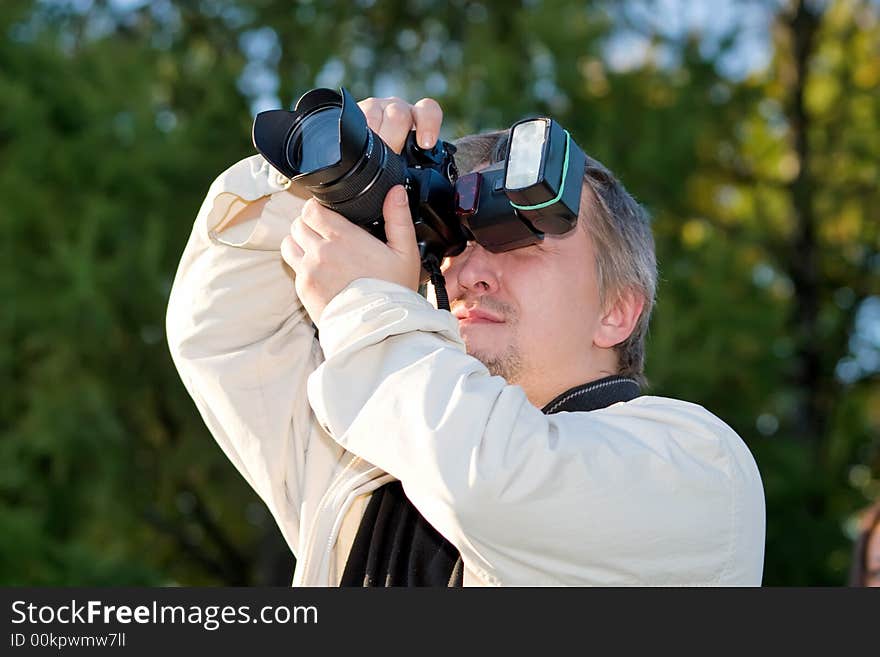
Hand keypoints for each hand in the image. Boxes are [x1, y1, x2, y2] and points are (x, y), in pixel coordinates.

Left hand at [280, 95, 443, 322]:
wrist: (380, 330)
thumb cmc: (394, 292)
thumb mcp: (405, 252)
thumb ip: (398, 218)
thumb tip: (396, 191)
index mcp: (342, 237)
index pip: (312, 209)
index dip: (319, 208)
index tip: (330, 214)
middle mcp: (319, 252)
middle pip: (298, 223)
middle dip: (310, 224)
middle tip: (327, 233)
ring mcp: (308, 271)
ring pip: (289, 243)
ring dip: (300, 242)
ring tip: (319, 249)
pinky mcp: (303, 289)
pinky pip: (294, 267)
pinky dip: (302, 264)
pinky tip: (321, 270)